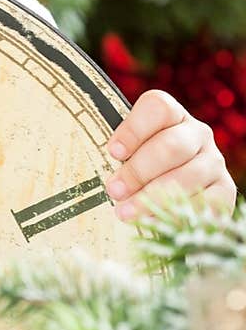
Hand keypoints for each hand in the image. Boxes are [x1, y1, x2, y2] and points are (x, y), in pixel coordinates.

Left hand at [104, 89, 236, 221]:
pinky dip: (178, 213)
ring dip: (153, 197)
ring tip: (125, 212)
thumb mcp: (130, 153)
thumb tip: (104, 170)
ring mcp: (214, 161)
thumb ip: (120, 154)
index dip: (134, 129)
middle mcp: (198, 133)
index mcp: (173, 115)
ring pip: (187, 176)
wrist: (177, 195)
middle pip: (170, 145)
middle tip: (114, 190)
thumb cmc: (142, 168)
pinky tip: (155, 221)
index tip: (113, 152)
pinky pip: (205, 202)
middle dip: (138, 171)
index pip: (157, 108)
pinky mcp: (224, 189)